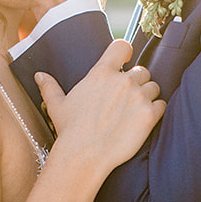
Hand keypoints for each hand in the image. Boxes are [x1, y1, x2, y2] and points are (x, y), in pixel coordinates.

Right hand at [37, 40, 164, 176]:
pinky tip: (144, 120)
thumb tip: (39, 75)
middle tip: (127, 98)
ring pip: (153, 87)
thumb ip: (50, 87)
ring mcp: (138, 97)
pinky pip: (161, 104)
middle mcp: (122, 81)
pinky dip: (156, 111)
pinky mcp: (149, 115)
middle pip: (142, 70)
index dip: (126, 52)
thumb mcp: (57, 106)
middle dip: (137, 82)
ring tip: (135, 111)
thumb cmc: (70, 131)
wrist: (84, 155)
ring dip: (147, 96)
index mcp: (102, 73)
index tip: (125, 61)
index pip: (122, 46)